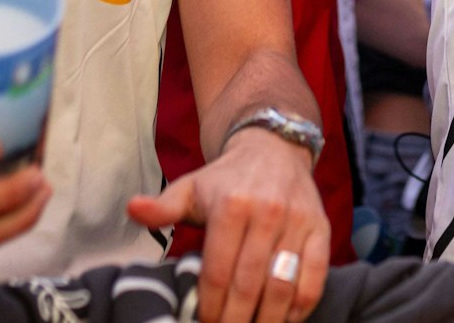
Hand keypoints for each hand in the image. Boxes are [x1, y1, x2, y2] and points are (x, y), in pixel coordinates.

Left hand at [128, 128, 327, 322]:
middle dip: (236, 319)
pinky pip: (315, 275)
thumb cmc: (226, 178)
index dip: (211, 306)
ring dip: (268, 319)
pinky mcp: (321, 228)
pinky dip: (301, 305)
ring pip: (283, 285)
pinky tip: (286, 319)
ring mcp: (297, 221)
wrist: (274, 148)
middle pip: (249, 284)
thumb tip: (133, 209)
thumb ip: (162, 207)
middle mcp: (267, 212)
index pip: (218, 272)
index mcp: (230, 205)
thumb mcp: (191, 187)